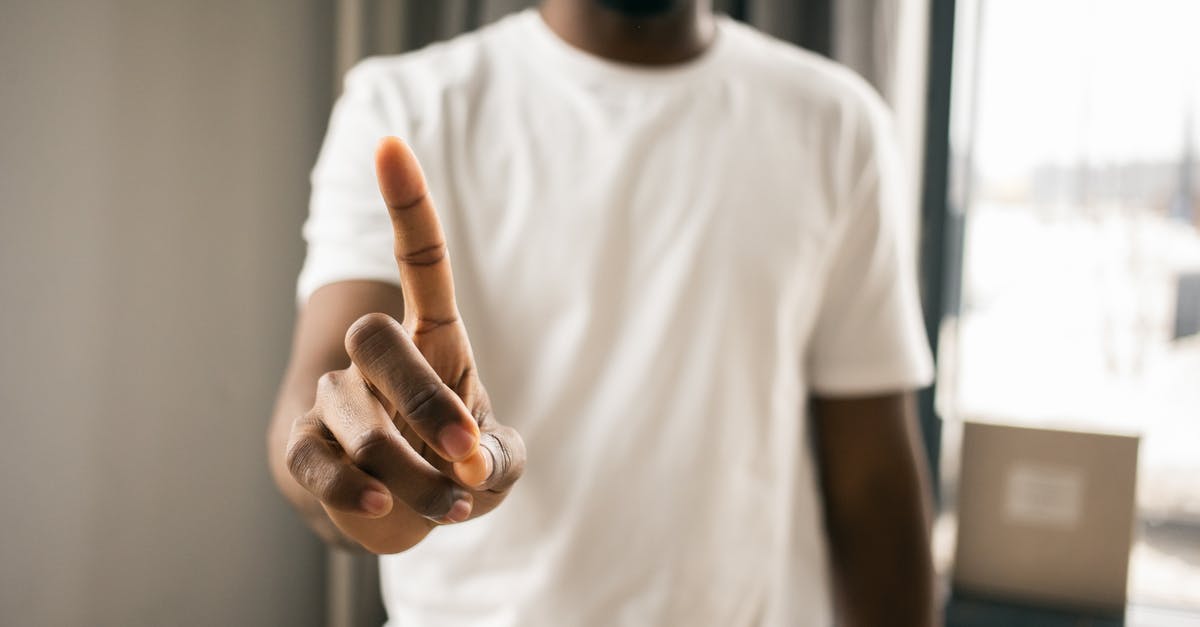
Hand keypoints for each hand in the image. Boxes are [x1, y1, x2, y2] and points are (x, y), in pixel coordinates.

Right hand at [285, 137, 525, 553]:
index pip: (419, 263)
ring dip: (409, 472)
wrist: (399, 511)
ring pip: (356, 417)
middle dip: (424, 403)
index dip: (407, 207)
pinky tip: (384, 507)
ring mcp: (335, 398)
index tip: (390, 145)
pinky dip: (352, 488)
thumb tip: (466, 466)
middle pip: (377, 339)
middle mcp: (377, 357)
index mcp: (434, 342)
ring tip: (449, 508)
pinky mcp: (303, 446)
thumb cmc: (454, 468)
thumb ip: (496, 461)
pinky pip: (315, 460)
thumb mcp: (495, 464)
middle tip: (466, 457)